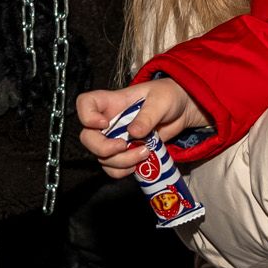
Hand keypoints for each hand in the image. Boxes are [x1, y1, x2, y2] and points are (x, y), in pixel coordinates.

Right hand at [75, 79, 206, 178]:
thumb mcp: (161, 100)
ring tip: (144, 153)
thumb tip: (134, 133)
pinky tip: (140, 164)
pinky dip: (124, 171)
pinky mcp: (125, 154)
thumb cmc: (168, 96)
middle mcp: (109, 122)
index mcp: (112, 102)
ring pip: (102, 157)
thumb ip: (148, 115)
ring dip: (120, 162)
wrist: (183, 110)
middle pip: (88, 138)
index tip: (104, 124)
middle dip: (103, 148)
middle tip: (123, 146)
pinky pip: (114, 169)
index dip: (87, 116)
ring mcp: (115, 139)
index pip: (85, 104)